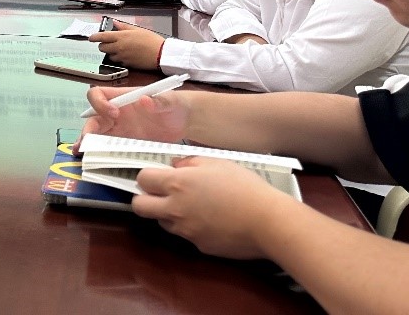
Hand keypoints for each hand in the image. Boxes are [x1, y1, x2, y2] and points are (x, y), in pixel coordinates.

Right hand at [79, 86, 188, 145]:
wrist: (183, 121)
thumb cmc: (173, 104)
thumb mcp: (169, 100)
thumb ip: (159, 100)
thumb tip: (144, 100)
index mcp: (122, 98)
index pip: (98, 94)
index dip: (100, 103)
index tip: (113, 114)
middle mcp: (115, 114)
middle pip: (93, 119)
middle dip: (88, 130)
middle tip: (89, 142)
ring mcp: (118, 130)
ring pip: (96, 135)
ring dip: (87, 143)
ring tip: (82, 153)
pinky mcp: (124, 145)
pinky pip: (108, 149)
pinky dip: (99, 155)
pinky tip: (94, 162)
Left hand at [88, 21, 164, 69]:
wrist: (161, 54)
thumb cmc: (152, 41)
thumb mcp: (137, 29)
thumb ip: (124, 27)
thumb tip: (115, 23)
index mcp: (121, 36)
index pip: (102, 37)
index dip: (94, 37)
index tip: (91, 38)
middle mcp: (119, 47)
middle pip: (102, 48)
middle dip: (103, 45)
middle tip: (107, 43)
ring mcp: (122, 57)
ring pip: (109, 56)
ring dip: (111, 53)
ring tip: (119, 49)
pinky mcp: (126, 64)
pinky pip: (118, 61)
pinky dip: (118, 58)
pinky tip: (125, 55)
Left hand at [132, 156, 290, 258]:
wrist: (268, 222)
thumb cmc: (244, 186)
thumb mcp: (217, 163)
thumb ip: (190, 162)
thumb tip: (175, 166)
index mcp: (177, 184)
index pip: (142, 179)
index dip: (148, 176)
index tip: (158, 175)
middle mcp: (175, 209)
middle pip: (140, 206)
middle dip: (145, 198)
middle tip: (161, 193)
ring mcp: (185, 231)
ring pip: (162, 222)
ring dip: (168, 213)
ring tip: (191, 206)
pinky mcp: (199, 246)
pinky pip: (185, 235)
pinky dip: (191, 227)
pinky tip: (211, 220)